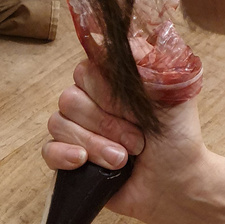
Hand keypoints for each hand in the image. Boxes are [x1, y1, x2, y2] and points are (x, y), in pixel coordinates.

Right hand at [44, 60, 209, 223]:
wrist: (176, 184)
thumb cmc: (177, 138)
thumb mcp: (173, 91)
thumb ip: (149, 61)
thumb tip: (124, 39)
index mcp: (110, 81)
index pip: (86, 69)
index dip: (106, 92)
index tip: (135, 110)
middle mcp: (90, 101)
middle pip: (70, 98)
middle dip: (106, 123)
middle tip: (137, 142)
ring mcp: (78, 130)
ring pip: (59, 124)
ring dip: (94, 144)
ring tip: (122, 160)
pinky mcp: (69, 159)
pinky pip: (48, 150)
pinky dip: (64, 155)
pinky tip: (83, 162)